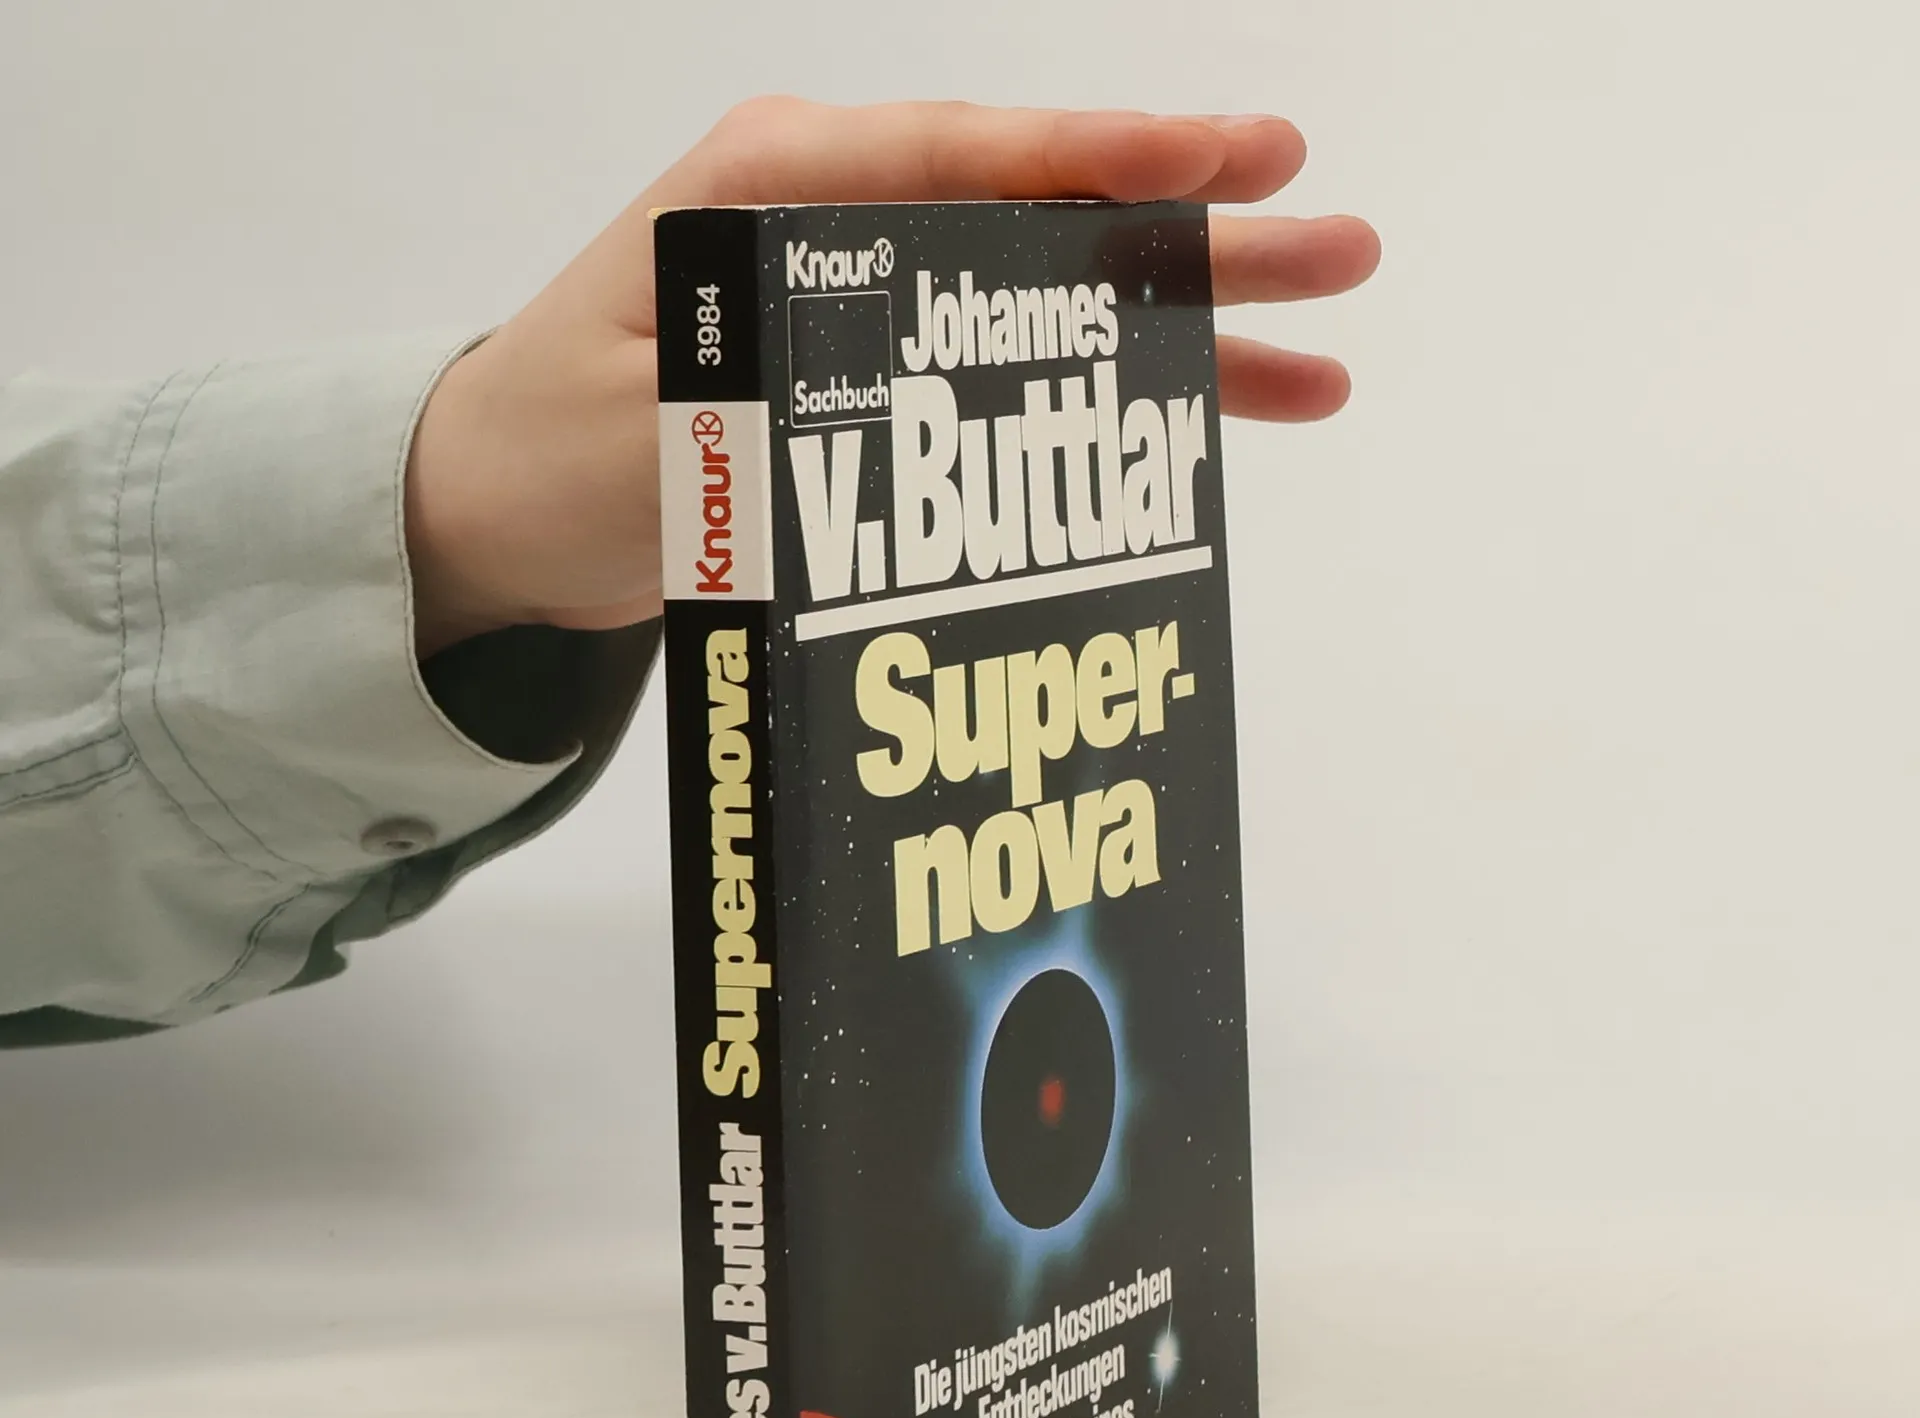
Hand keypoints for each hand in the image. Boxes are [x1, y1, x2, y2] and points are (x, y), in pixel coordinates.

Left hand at [405, 96, 1380, 656]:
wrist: (493, 513)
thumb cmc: (543, 453)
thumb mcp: (648, 440)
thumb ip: (779, 417)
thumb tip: (918, 425)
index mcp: (778, 191)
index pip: (976, 158)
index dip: (1117, 158)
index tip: (1240, 158)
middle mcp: (843, 230)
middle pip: (1049, 222)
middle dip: (1195, 236)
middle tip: (1337, 244)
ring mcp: (867, 306)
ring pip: (1053, 305)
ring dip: (1180, 332)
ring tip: (1320, 355)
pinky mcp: (875, 384)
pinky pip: (1012, 379)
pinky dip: (1101, 403)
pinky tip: (1199, 428)